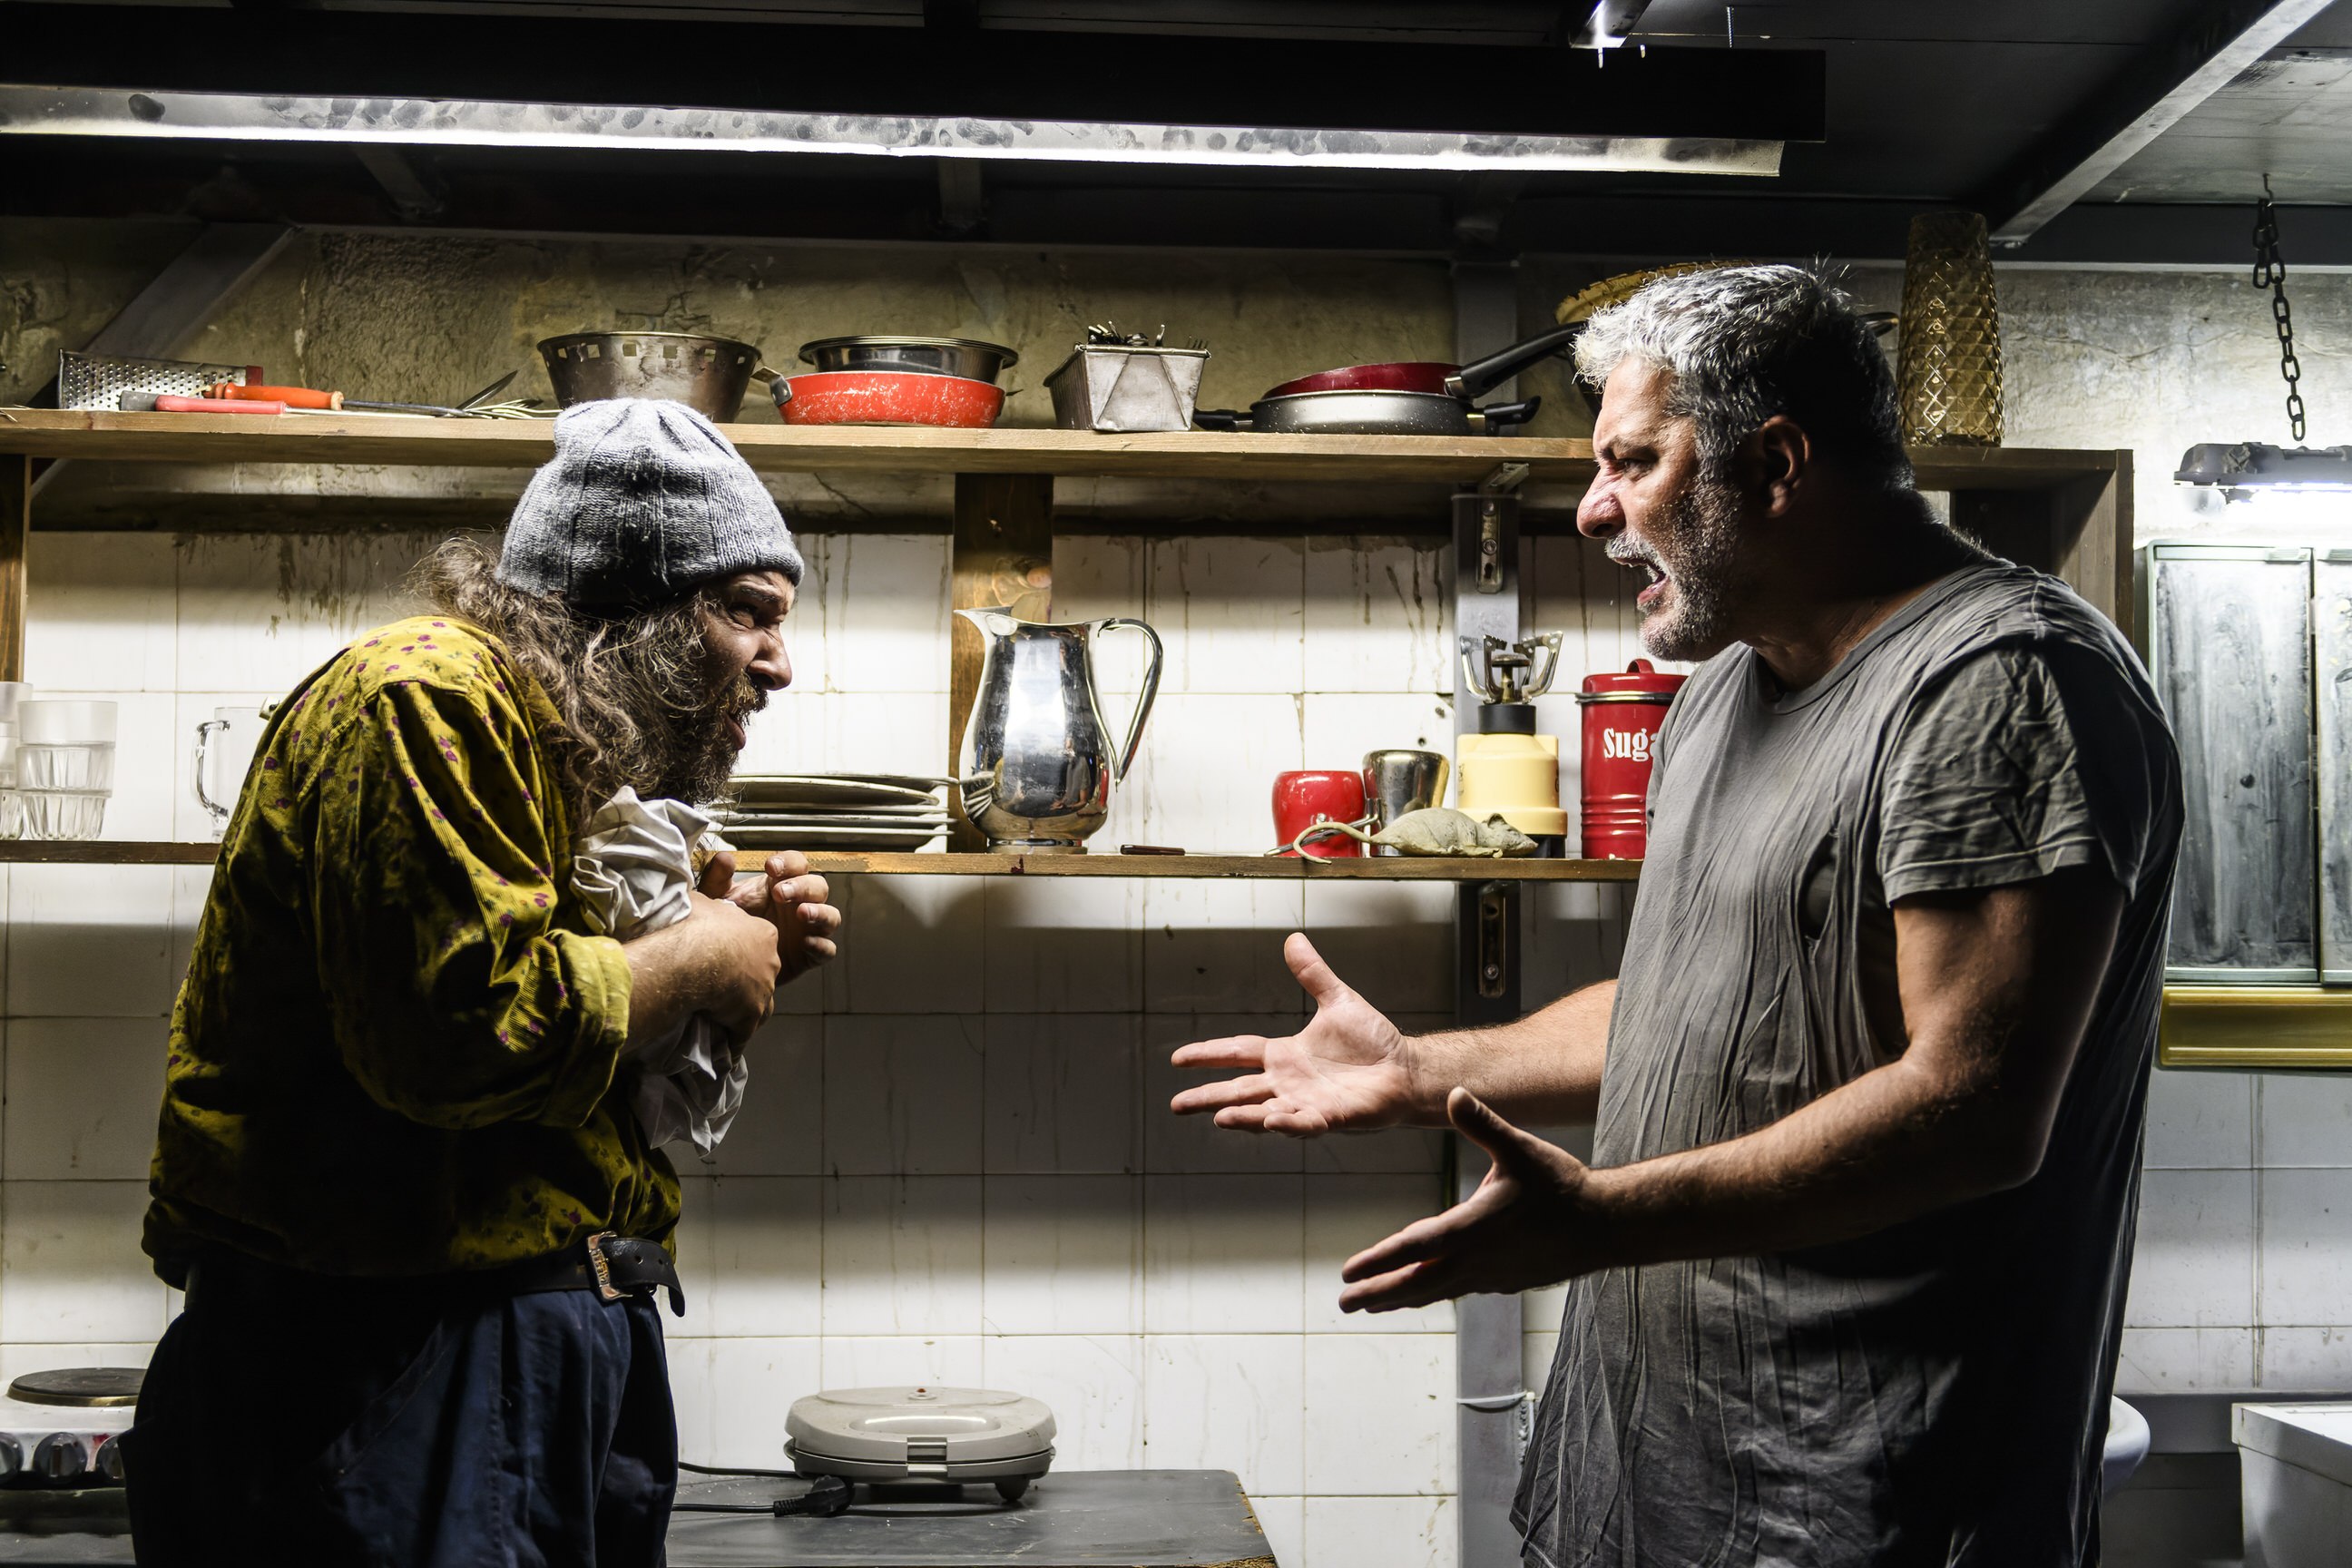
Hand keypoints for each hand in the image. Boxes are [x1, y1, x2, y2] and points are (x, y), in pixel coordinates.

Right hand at [679, 889, 783, 1043]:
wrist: (694, 954)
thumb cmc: (697, 924)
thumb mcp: (703, 902)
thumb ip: (711, 905)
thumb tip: (702, 902)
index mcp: (764, 933)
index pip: (757, 944)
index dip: (740, 950)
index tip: (723, 956)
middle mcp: (771, 962)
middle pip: (760, 973)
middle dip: (743, 980)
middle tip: (719, 984)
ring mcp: (763, 990)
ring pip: (757, 1004)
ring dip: (741, 1010)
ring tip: (722, 1016)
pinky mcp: (750, 1016)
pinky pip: (741, 1035)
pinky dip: (733, 1045)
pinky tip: (725, 1054)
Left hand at [723, 850, 842, 983]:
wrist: (730, 966)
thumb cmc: (731, 927)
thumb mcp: (720, 901)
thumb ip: (719, 880)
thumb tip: (725, 858)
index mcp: (782, 885)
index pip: (797, 864)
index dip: (789, 862)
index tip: (771, 867)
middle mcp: (800, 904)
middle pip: (818, 886)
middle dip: (802, 886)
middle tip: (780, 893)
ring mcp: (809, 929)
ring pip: (830, 915)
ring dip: (820, 912)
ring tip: (802, 913)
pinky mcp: (811, 955)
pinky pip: (827, 949)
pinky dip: (821, 945)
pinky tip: (806, 943)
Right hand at [1168, 932, 1430, 1135]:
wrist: (1405, 1067)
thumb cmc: (1373, 1041)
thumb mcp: (1338, 1000)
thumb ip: (1313, 974)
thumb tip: (1293, 938)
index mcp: (1284, 1056)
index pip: (1238, 1053)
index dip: (1208, 1054)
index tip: (1177, 1058)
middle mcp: (1288, 1082)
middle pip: (1239, 1090)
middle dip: (1208, 1097)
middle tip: (1176, 1105)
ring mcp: (1306, 1103)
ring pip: (1265, 1112)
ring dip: (1243, 1117)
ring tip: (1219, 1118)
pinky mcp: (1330, 1118)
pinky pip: (1305, 1123)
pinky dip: (1288, 1124)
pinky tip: (1271, 1121)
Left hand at [1338, 1089, 1608, 1312]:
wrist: (1606, 1226)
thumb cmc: (1563, 1186)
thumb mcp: (1520, 1149)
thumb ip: (1483, 1124)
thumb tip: (1454, 1093)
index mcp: (1473, 1228)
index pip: (1415, 1247)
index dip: (1379, 1261)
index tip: (1347, 1274)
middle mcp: (1477, 1259)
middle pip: (1418, 1283)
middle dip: (1378, 1294)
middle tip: (1343, 1303)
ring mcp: (1491, 1276)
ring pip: (1437, 1291)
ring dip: (1402, 1298)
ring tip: (1373, 1305)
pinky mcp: (1506, 1282)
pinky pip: (1461, 1290)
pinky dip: (1436, 1292)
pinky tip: (1430, 1289)